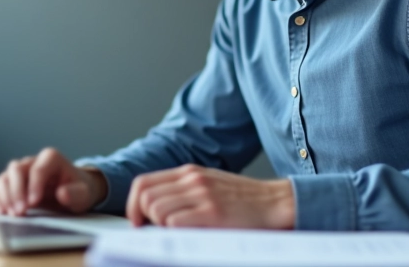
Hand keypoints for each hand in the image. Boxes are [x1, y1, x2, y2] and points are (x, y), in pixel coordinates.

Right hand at [0, 147, 106, 215]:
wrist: (73, 192)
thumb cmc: (79, 190)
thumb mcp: (84, 193)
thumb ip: (75, 193)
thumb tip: (62, 193)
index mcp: (51, 158)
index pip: (38, 169)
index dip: (34, 186)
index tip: (34, 203)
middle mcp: (32, 161)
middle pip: (16, 170)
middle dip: (16, 191)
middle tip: (20, 212)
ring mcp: (20, 172)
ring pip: (4, 178)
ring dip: (4, 197)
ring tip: (12, 214)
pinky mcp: (12, 184)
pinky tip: (2, 211)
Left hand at [126, 164, 294, 228]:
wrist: (275, 203)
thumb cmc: (243, 200)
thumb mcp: (209, 185)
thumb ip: (184, 191)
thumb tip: (152, 210)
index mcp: (189, 172)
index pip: (143, 182)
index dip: (132, 205)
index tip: (137, 221)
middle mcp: (192, 179)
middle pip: (144, 196)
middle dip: (141, 218)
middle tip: (152, 232)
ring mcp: (202, 195)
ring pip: (156, 209)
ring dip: (159, 226)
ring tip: (174, 234)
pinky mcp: (212, 212)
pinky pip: (174, 222)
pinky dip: (173, 233)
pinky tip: (187, 236)